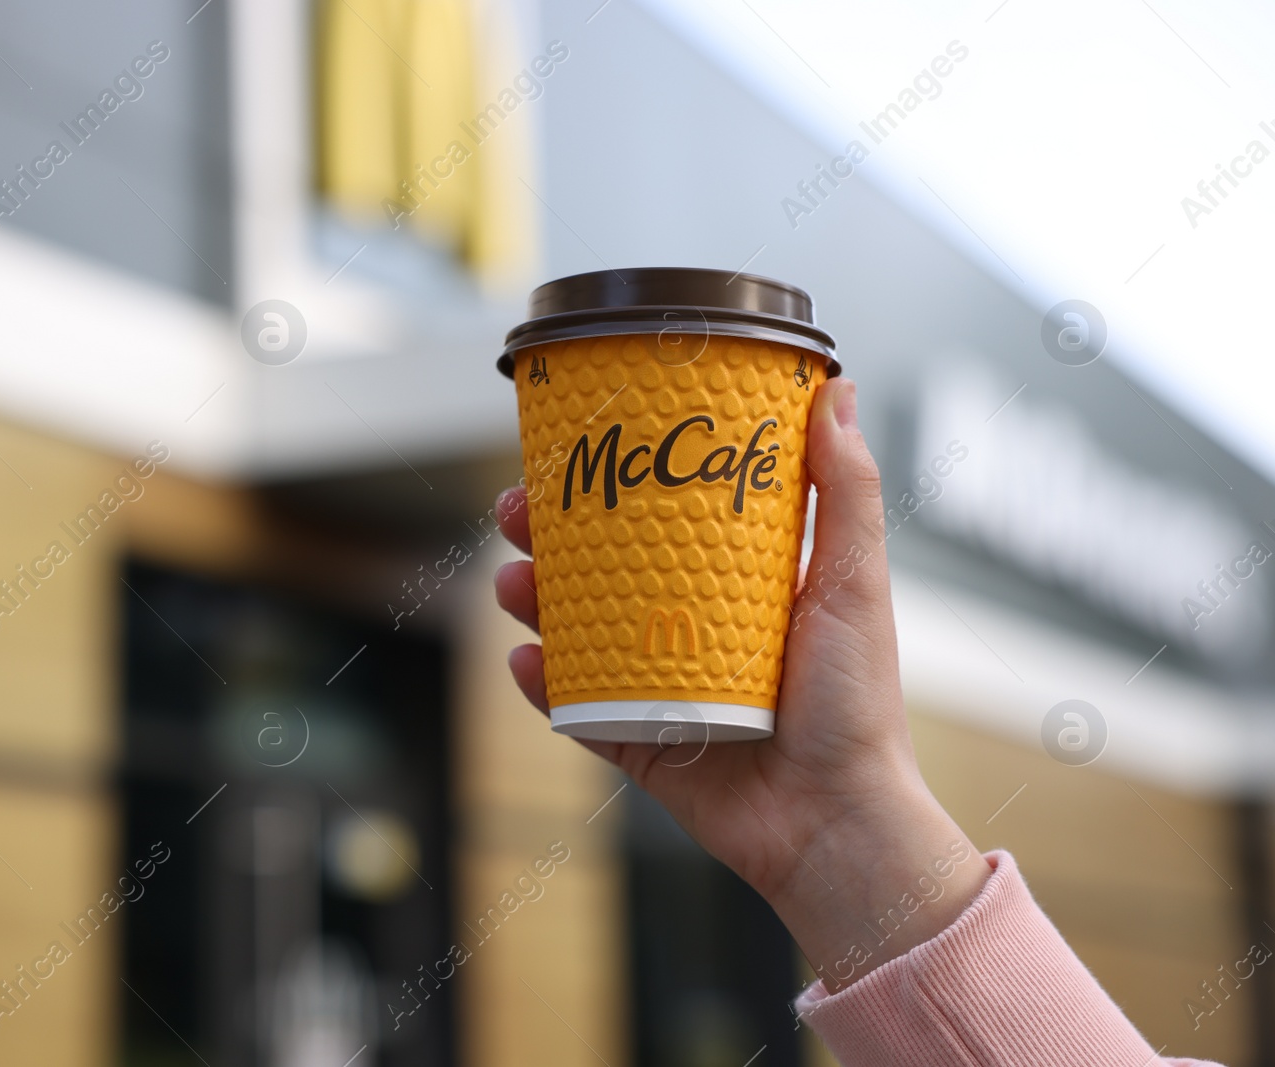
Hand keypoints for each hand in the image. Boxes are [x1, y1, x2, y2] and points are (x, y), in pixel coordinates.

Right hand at [494, 377, 989, 990]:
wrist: (836, 822)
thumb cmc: (857, 705)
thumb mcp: (853, 581)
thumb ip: (847, 490)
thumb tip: (838, 391)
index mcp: (737, 586)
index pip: (662, 519)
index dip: (613, 483)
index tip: (576, 450)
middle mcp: (690, 629)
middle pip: (601, 568)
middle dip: (549, 538)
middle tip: (516, 512)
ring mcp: (658, 685)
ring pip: (575, 632)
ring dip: (532, 602)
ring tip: (513, 584)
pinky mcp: (637, 741)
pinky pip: (575, 709)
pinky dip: (543, 686)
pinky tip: (526, 662)